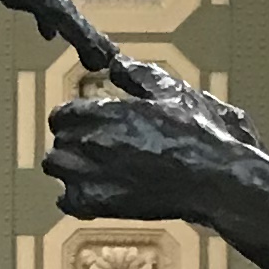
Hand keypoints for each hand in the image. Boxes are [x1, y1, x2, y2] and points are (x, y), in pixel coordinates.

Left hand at [44, 68, 265, 223]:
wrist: (213, 179)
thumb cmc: (198, 134)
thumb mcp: (171, 92)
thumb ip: (137, 75)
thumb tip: (114, 64)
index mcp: (107, 113)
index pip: (62, 114)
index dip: (73, 117)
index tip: (85, 122)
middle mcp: (93, 142)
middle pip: (59, 139)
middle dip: (73, 140)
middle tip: (95, 146)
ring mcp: (93, 175)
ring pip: (55, 166)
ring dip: (69, 165)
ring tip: (91, 167)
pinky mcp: (100, 204)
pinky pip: (66, 201)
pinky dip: (75, 196)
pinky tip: (96, 189)